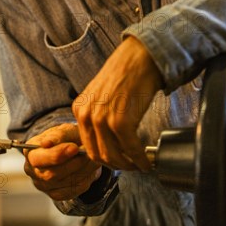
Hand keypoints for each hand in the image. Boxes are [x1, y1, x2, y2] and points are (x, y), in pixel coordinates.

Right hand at [23, 123, 101, 200]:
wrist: (72, 148)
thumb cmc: (66, 136)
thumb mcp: (63, 130)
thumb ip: (57, 136)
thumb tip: (47, 143)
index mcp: (29, 151)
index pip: (38, 159)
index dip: (56, 155)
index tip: (74, 147)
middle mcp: (32, 171)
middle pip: (50, 174)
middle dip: (73, 164)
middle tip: (89, 153)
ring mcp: (43, 185)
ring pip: (63, 183)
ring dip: (82, 171)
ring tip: (93, 158)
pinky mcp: (56, 194)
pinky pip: (72, 191)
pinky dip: (84, 180)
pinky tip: (90, 168)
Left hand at [72, 36, 163, 171]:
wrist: (139, 58)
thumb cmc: (124, 75)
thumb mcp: (100, 95)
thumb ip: (96, 115)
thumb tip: (106, 140)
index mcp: (79, 109)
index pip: (87, 145)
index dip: (103, 157)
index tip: (117, 160)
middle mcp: (86, 114)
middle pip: (98, 155)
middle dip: (115, 165)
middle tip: (130, 167)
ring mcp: (102, 119)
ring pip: (113, 157)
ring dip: (128, 166)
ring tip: (139, 165)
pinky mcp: (121, 122)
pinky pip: (131, 150)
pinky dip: (140, 160)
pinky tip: (147, 161)